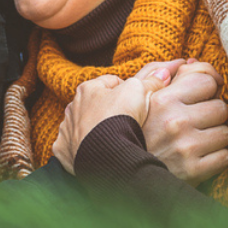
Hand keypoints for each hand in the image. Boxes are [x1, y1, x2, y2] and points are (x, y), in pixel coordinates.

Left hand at [52, 68, 171, 172]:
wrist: (106, 154)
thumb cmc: (120, 118)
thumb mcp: (139, 92)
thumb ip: (150, 81)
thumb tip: (163, 73)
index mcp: (88, 88)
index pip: (112, 83)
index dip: (128, 90)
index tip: (137, 101)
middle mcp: (72, 106)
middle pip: (96, 104)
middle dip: (109, 110)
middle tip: (127, 121)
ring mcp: (67, 129)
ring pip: (83, 124)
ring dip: (94, 128)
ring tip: (113, 137)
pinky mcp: (64, 149)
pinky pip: (73, 146)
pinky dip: (83, 148)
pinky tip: (96, 151)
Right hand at [141, 60, 227, 185]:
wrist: (122, 172)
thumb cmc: (133, 131)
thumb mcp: (137, 98)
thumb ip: (160, 74)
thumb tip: (189, 61)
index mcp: (162, 99)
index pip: (206, 80)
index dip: (208, 87)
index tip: (204, 95)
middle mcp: (175, 121)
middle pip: (221, 107)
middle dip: (211, 114)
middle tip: (197, 122)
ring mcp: (185, 147)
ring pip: (226, 132)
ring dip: (215, 136)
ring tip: (197, 140)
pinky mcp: (193, 171)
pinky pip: (225, 157)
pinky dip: (216, 158)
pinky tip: (199, 157)